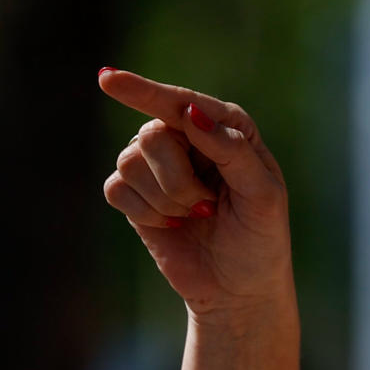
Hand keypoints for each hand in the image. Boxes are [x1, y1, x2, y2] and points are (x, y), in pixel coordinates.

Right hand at [98, 69, 292, 320]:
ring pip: (129, 162)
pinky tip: (172, 226)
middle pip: (152, 135)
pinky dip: (146, 213)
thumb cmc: (260, 239)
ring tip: (194, 217)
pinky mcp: (135, 195)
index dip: (143, 91)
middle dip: (178, 180)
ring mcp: (157, 165)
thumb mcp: (262, 196)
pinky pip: (116, 189)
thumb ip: (232, 150)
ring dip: (165, 201)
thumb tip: (190, 114)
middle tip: (207, 206)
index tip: (107, 79)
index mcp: (225, 126)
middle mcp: (187, 137)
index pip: (180, 103)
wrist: (239, 290)